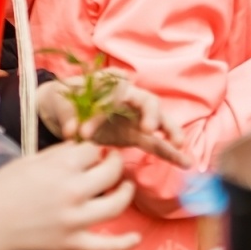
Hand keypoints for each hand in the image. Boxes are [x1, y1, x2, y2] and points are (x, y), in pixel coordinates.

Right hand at [0, 142, 138, 249]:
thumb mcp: (29, 160)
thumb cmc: (1, 189)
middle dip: (115, 163)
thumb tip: (82, 148)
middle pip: (111, 172)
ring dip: (126, 192)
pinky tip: (137, 237)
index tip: (91, 153)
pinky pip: (106, 247)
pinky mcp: (73, 244)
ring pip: (117, 204)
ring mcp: (77, 220)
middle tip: (113, 162)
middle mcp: (75, 191)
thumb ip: (59, 153)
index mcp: (62, 167)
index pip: (93, 150)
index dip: (93, 150)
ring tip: (126, 186)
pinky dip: (124, 244)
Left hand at [37, 77, 190, 166]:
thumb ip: (71, 116)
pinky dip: (170, 152)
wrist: (67, 108)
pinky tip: (186, 164)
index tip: (82, 133)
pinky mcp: (138, 134)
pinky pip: (158, 143)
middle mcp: (130, 98)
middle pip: (149, 102)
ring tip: (178, 145)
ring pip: (160, 122)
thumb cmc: (68, 100)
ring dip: (171, 133)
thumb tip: (72, 132)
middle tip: (148, 130)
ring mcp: (136, 117)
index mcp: (113, 85)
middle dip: (152, 115)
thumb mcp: (65, 104)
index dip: (102, 113)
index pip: (115, 95)